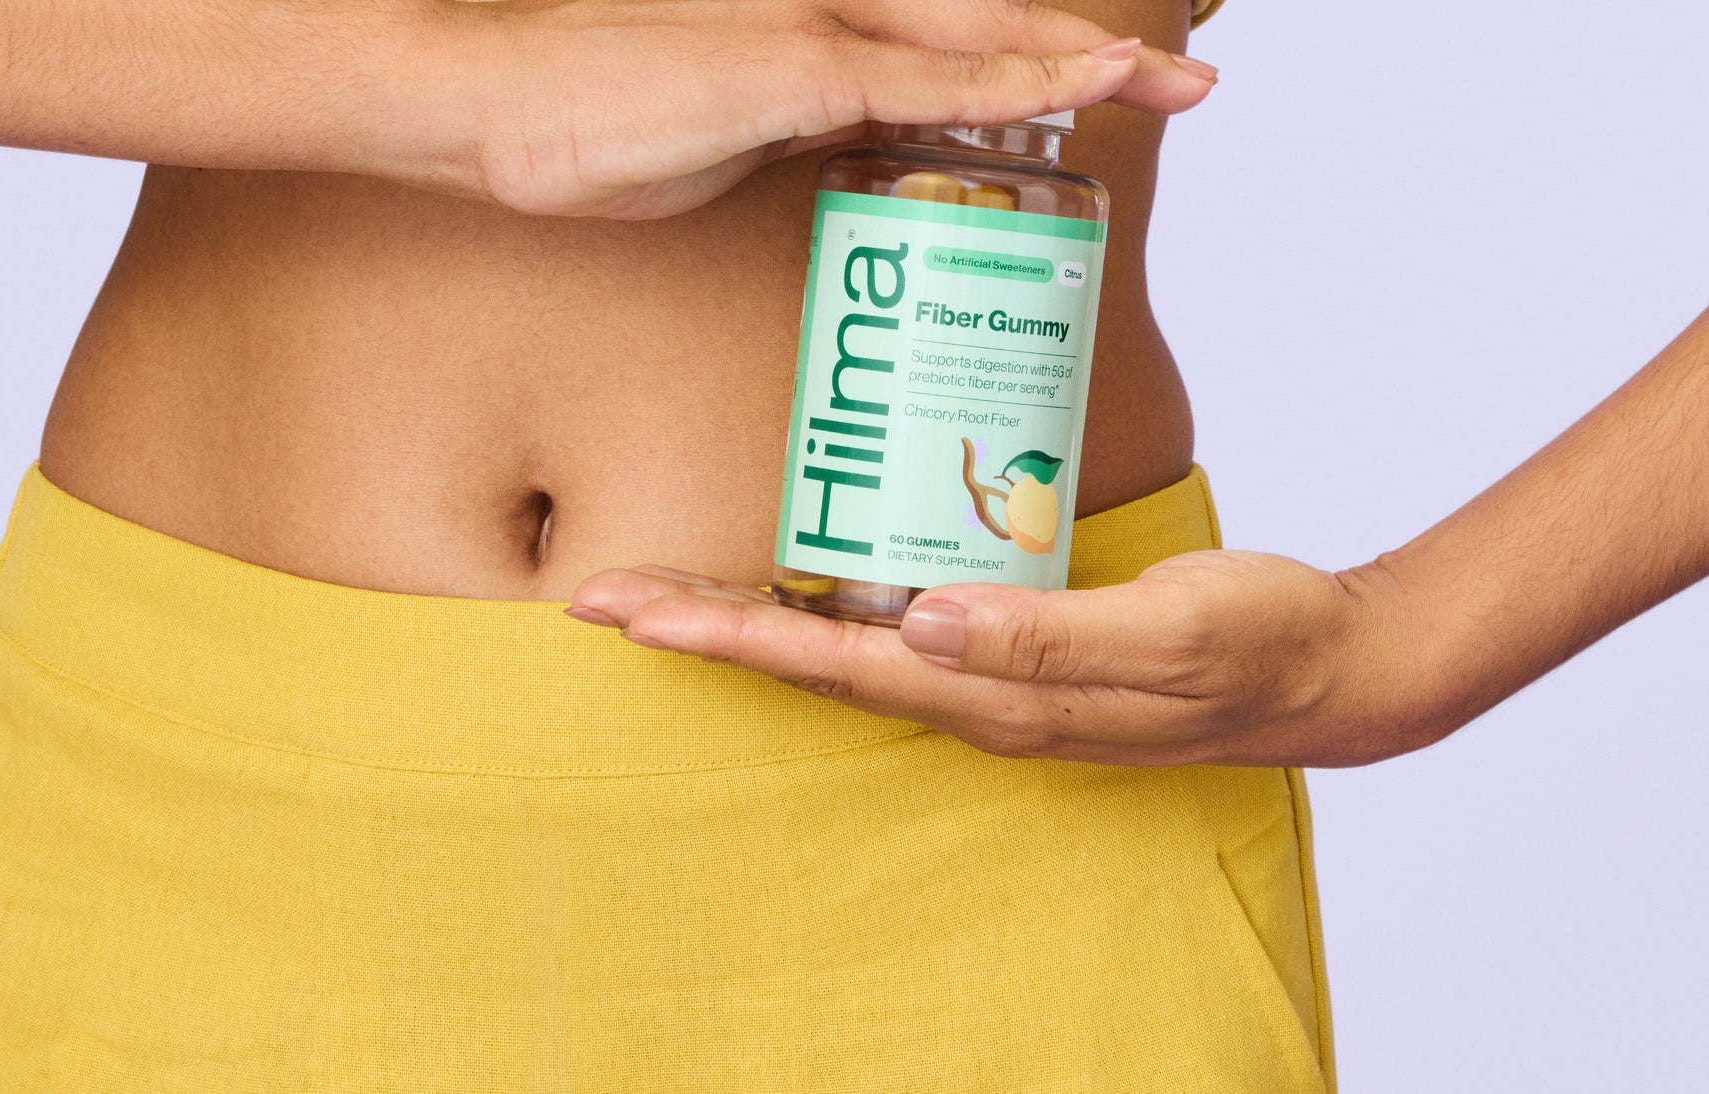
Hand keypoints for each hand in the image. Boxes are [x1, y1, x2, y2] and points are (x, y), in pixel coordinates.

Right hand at [415, 0, 1216, 217]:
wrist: (489, 100)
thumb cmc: (580, 128)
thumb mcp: (715, 138)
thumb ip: (791, 134)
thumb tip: (843, 158)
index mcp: (809, 32)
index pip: (942, 41)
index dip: (1026, 60)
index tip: (1091, 85)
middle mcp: (825, 11)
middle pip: (984, 23)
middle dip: (1084, 49)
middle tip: (1177, 75)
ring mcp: (812, 27)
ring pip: (978, 36)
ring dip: (1082, 55)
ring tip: (1171, 80)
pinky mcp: (793, 66)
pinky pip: (931, 75)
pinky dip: (1019, 75)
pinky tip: (1090, 81)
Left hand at [567, 552, 1454, 766]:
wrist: (1330, 671)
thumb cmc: (1260, 641)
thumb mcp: (1170, 629)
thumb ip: (1050, 634)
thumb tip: (928, 623)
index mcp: (1001, 696)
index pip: (834, 666)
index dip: (727, 637)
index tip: (630, 613)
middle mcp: (978, 698)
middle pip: (809, 664)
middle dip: (700, 628)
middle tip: (595, 595)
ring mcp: (994, 683)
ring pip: (840, 652)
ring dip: (747, 622)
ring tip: (660, 592)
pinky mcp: (1015, 654)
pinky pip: (893, 635)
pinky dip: (822, 611)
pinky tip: (799, 579)